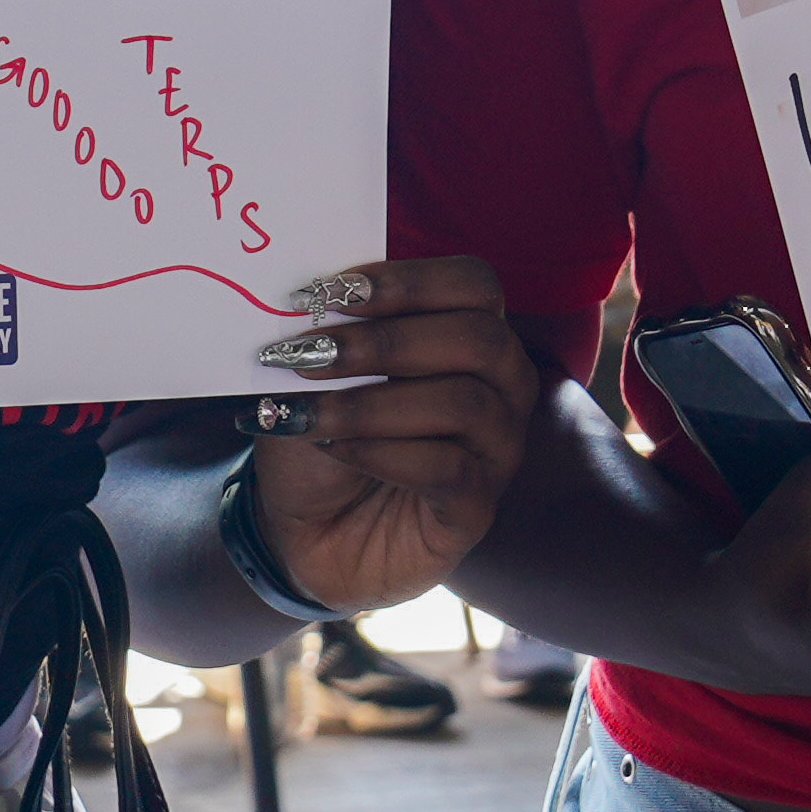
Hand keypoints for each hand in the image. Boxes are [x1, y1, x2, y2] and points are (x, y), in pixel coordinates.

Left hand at [232, 256, 530, 610]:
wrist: (308, 530)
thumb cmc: (323, 435)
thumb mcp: (317, 373)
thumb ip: (329, 329)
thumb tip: (309, 301)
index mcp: (470, 335)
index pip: (473, 284)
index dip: (408, 281)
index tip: (331, 293)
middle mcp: (502, 388)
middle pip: (478, 338)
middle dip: (386, 342)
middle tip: (310, 354)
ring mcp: (497, 451)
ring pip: (464, 404)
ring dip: (371, 404)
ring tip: (308, 412)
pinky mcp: (476, 509)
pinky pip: (447, 470)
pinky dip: (381, 453)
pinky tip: (334, 449)